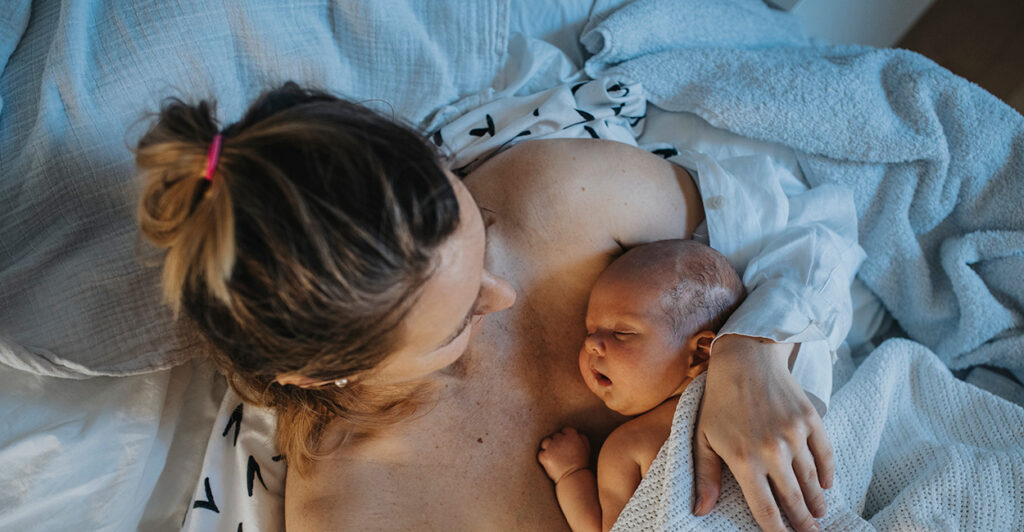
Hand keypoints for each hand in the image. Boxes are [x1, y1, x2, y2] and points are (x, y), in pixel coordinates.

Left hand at [538, 427, 591, 482]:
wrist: (574, 478)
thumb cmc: (581, 464)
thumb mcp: (587, 449)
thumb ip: (582, 438)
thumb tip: (576, 434)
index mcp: (572, 436)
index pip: (565, 430)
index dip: (566, 437)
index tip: (567, 445)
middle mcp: (560, 439)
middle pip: (555, 436)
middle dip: (557, 442)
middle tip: (561, 452)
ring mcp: (551, 447)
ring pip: (545, 442)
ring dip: (548, 447)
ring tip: (553, 455)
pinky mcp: (544, 456)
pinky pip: (541, 453)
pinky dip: (544, 457)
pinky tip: (550, 461)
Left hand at [693, 334, 832, 531]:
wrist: (746, 358)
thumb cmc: (719, 400)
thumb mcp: (702, 437)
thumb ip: (705, 476)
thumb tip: (701, 511)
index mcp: (743, 459)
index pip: (765, 508)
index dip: (776, 530)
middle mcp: (771, 451)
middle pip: (793, 499)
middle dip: (803, 522)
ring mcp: (794, 435)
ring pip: (810, 480)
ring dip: (815, 502)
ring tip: (818, 515)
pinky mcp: (810, 420)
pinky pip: (824, 454)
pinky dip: (827, 473)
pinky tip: (825, 485)